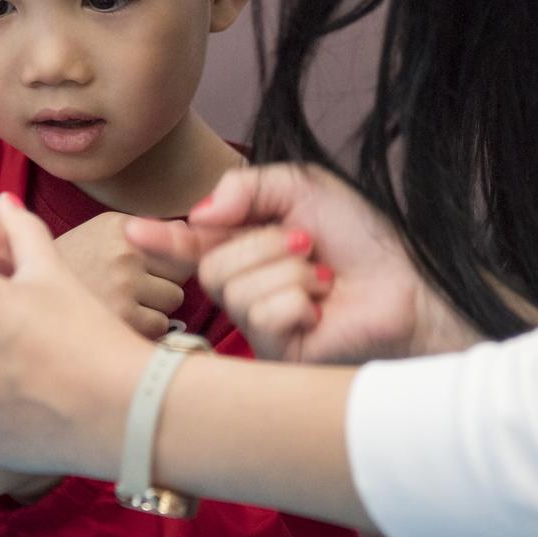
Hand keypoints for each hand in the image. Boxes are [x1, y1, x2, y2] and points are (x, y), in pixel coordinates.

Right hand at [54, 211, 189, 337]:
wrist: (22, 297)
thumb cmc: (70, 270)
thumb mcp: (100, 234)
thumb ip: (144, 230)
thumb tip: (186, 230)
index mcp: (119, 225)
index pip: (179, 241)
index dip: (168, 260)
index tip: (152, 270)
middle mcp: (124, 251)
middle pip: (180, 273)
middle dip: (163, 283)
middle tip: (130, 290)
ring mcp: (123, 285)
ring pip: (173, 300)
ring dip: (155, 307)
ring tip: (122, 306)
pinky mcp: (122, 319)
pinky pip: (160, 324)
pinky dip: (144, 327)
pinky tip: (119, 323)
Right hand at [127, 164, 481, 362]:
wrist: (407, 287)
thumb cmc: (364, 241)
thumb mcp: (303, 188)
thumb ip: (247, 185)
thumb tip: (198, 212)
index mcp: (248, 246)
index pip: (191, 243)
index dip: (159, 238)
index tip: (130, 230)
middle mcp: (246, 286)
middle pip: (211, 261)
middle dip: (262, 243)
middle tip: (308, 245)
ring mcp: (256, 322)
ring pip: (233, 285)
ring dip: (287, 270)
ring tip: (322, 279)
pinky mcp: (273, 351)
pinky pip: (259, 313)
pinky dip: (297, 299)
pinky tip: (321, 308)